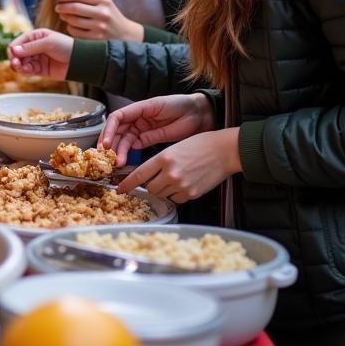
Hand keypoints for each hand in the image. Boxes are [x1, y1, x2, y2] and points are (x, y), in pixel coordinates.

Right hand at [7, 29, 72, 80]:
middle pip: (17, 54)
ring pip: (21, 63)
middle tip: (16, 64)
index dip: (13, 49)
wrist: (79, 61)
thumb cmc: (67, 47)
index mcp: (36, 36)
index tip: (14, 55)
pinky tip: (27, 71)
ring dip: (19, 66)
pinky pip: (28, 71)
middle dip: (15, 59)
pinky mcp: (40, 70)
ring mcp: (37, 59)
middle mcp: (34, 47)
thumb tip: (14, 50)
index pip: (18, 42)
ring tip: (22, 68)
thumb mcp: (48, 43)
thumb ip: (31, 47)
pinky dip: (25, 71)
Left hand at [54, 0, 143, 40]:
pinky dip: (70, 28)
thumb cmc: (110, 17)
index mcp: (105, 1)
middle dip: (63, 7)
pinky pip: (76, 33)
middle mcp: (103, 13)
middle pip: (75, 7)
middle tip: (57, 7)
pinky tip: (71, 26)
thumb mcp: (105, 4)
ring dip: (65, 17)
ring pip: (74, 20)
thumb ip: (88, 0)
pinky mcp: (96, 40)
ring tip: (63, 16)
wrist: (127, 35)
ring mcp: (100, 27)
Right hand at [101, 93, 215, 165]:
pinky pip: (133, 145)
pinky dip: (127, 153)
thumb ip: (147, 122)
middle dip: (110, 143)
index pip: (118, 117)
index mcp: (140, 108)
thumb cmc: (182, 106)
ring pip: (124, 140)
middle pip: (117, 130)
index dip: (110, 130)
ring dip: (118, 151)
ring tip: (117, 163)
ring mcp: (142, 128)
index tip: (106, 143)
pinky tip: (124, 161)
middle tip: (106, 157)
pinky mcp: (148, 138)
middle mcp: (137, 118)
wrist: (199, 114)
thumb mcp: (163, 111)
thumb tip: (134, 139)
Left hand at [117, 128, 241, 201]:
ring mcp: (181, 185)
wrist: (223, 151)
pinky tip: (184, 184)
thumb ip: (161, 162)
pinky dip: (176, 195)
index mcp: (164, 157)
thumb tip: (148, 175)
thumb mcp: (175, 147)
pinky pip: (176, 200)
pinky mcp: (192, 194)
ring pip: (162, 195)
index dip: (127, 184)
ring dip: (163, 190)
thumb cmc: (200, 145)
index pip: (139, 175)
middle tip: (157, 179)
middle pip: (150, 188)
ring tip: (174, 179)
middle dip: (150, 185)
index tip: (120, 188)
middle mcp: (171, 173)